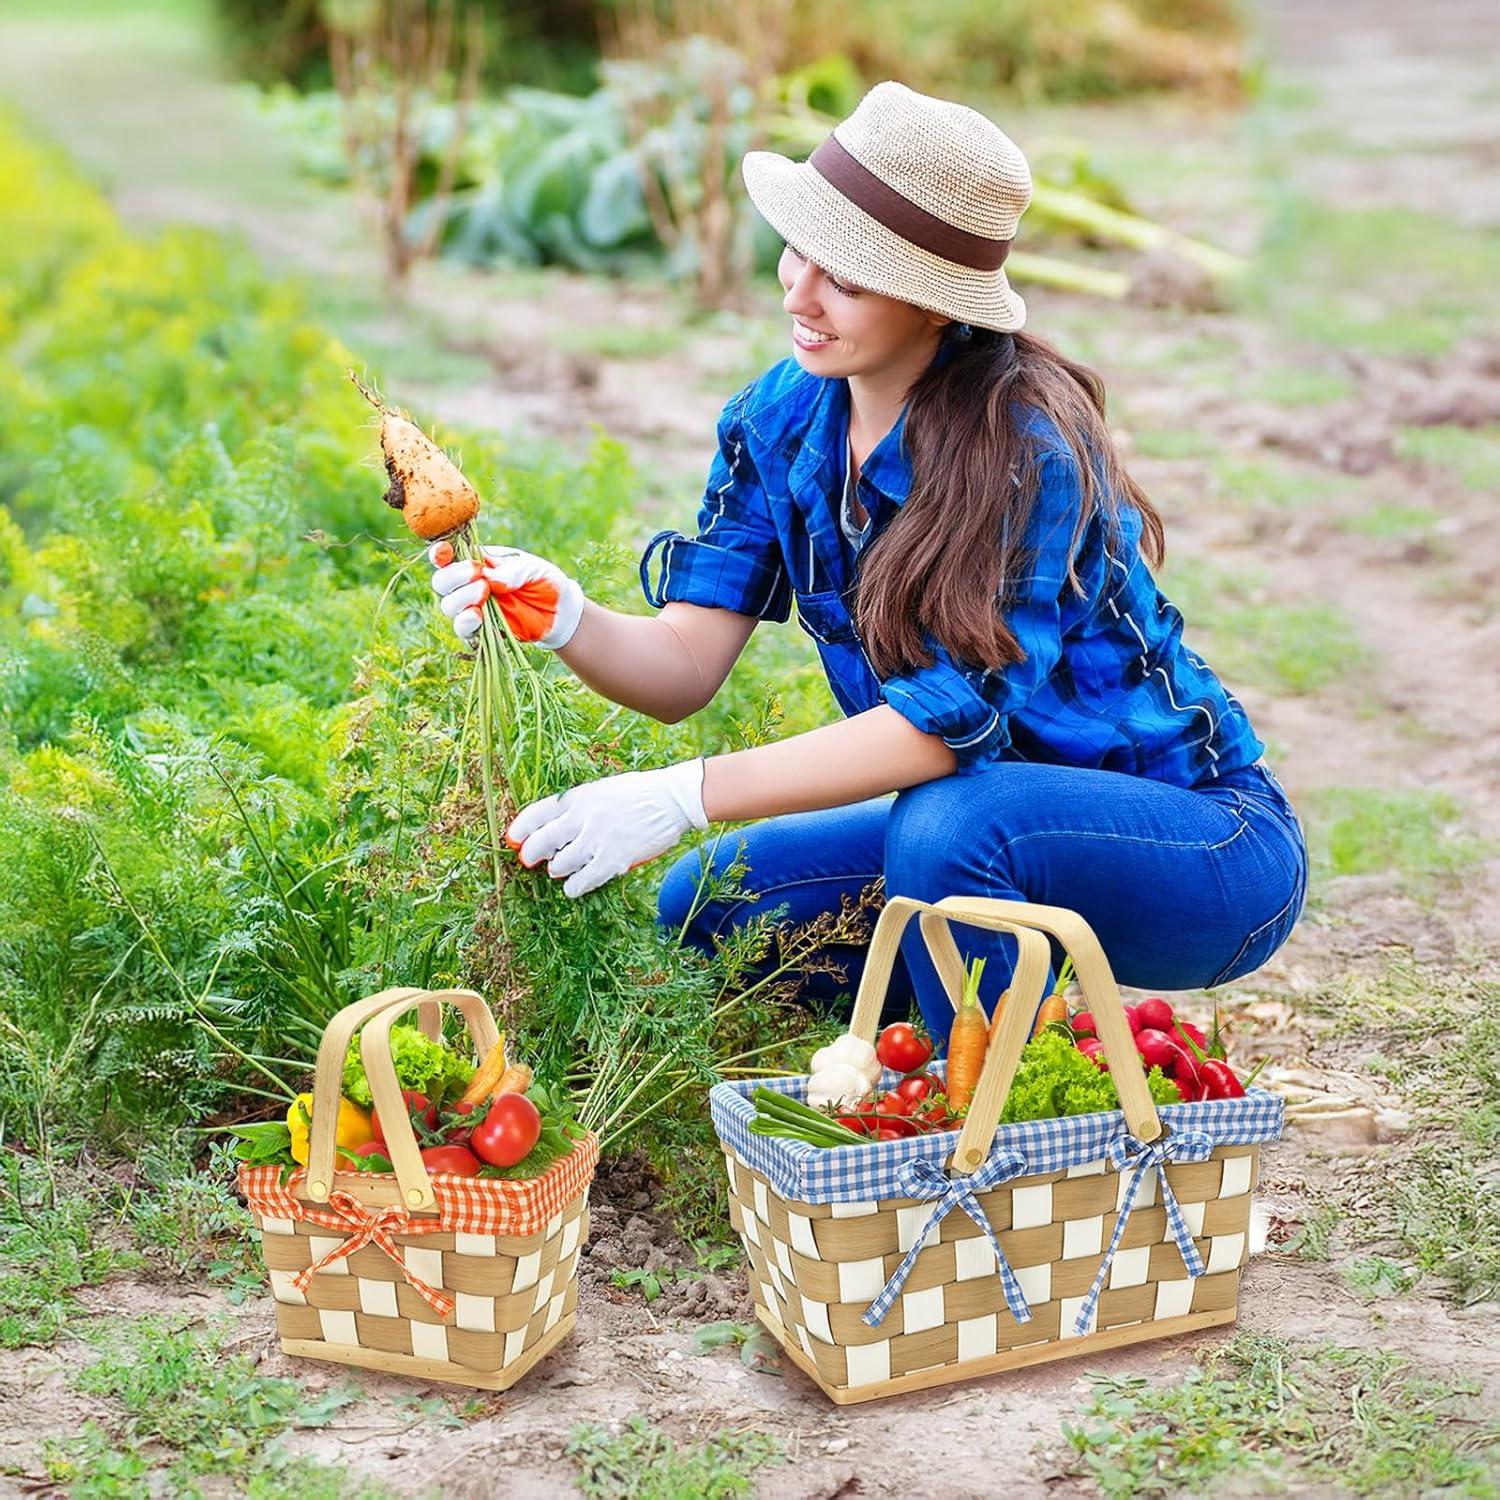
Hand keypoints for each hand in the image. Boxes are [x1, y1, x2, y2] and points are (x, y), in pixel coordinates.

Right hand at [428, 541, 584, 648]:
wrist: (559, 611)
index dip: (439, 553)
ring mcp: (473, 607)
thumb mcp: (532, 568)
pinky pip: (462, 628)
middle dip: (453, 577)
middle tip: (477, 575)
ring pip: (448, 605)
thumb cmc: (543, 581)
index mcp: (477, 561)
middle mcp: (469, 583)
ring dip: (460, 599)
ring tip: (484, 593)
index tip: (443, 552)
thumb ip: (511, 571)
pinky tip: (478, 616)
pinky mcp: (481, 628)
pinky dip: (465, 622)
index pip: (448, 555)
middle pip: (442, 581)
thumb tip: (489, 579)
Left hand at [507, 759, 708, 898]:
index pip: (536, 814)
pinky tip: (576, 884)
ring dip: (558, 870)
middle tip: (531, 860)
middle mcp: (582, 818)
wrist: (672, 800)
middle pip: (541, 842)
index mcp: (578, 797)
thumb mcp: (601, 790)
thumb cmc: (637, 794)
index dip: (519, 829)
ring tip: (565, 867)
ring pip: (559, 865)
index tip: (513, 839)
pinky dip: (574, 887)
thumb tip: (552, 828)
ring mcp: (597, 840)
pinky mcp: (613, 860)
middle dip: (531, 855)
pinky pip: (581, 882)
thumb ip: (577, 807)